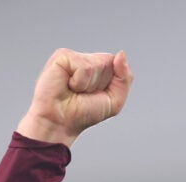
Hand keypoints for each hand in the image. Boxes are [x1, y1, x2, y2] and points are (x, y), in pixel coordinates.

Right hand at [16, 48, 133, 146]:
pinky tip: (68, 85)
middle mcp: (87, 60)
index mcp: (99, 68)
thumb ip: (125, 78)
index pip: (119, 65)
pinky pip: (84, 67)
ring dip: (89, 84)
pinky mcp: (62, 56)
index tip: (97, 95)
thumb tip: (121, 54)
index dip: (112, 84)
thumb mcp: (114, 100)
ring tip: (75, 90)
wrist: (60, 122)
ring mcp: (74, 57)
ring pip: (97, 64)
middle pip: (109, 62)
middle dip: (101, 84)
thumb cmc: (83, 114)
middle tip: (84, 94)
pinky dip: (79, 82)